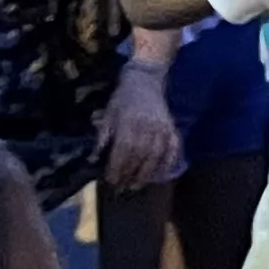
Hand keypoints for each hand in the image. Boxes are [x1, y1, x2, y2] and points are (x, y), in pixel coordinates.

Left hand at [95, 69, 179, 191]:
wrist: (145, 80)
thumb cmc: (122, 99)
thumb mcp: (108, 115)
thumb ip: (103, 137)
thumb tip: (94, 159)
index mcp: (129, 123)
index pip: (124, 151)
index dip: (117, 167)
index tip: (111, 180)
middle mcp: (148, 127)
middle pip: (140, 156)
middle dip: (130, 174)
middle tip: (122, 188)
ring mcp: (162, 128)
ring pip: (157, 155)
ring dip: (147, 173)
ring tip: (138, 185)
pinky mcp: (172, 128)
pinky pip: (174, 148)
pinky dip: (169, 162)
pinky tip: (162, 173)